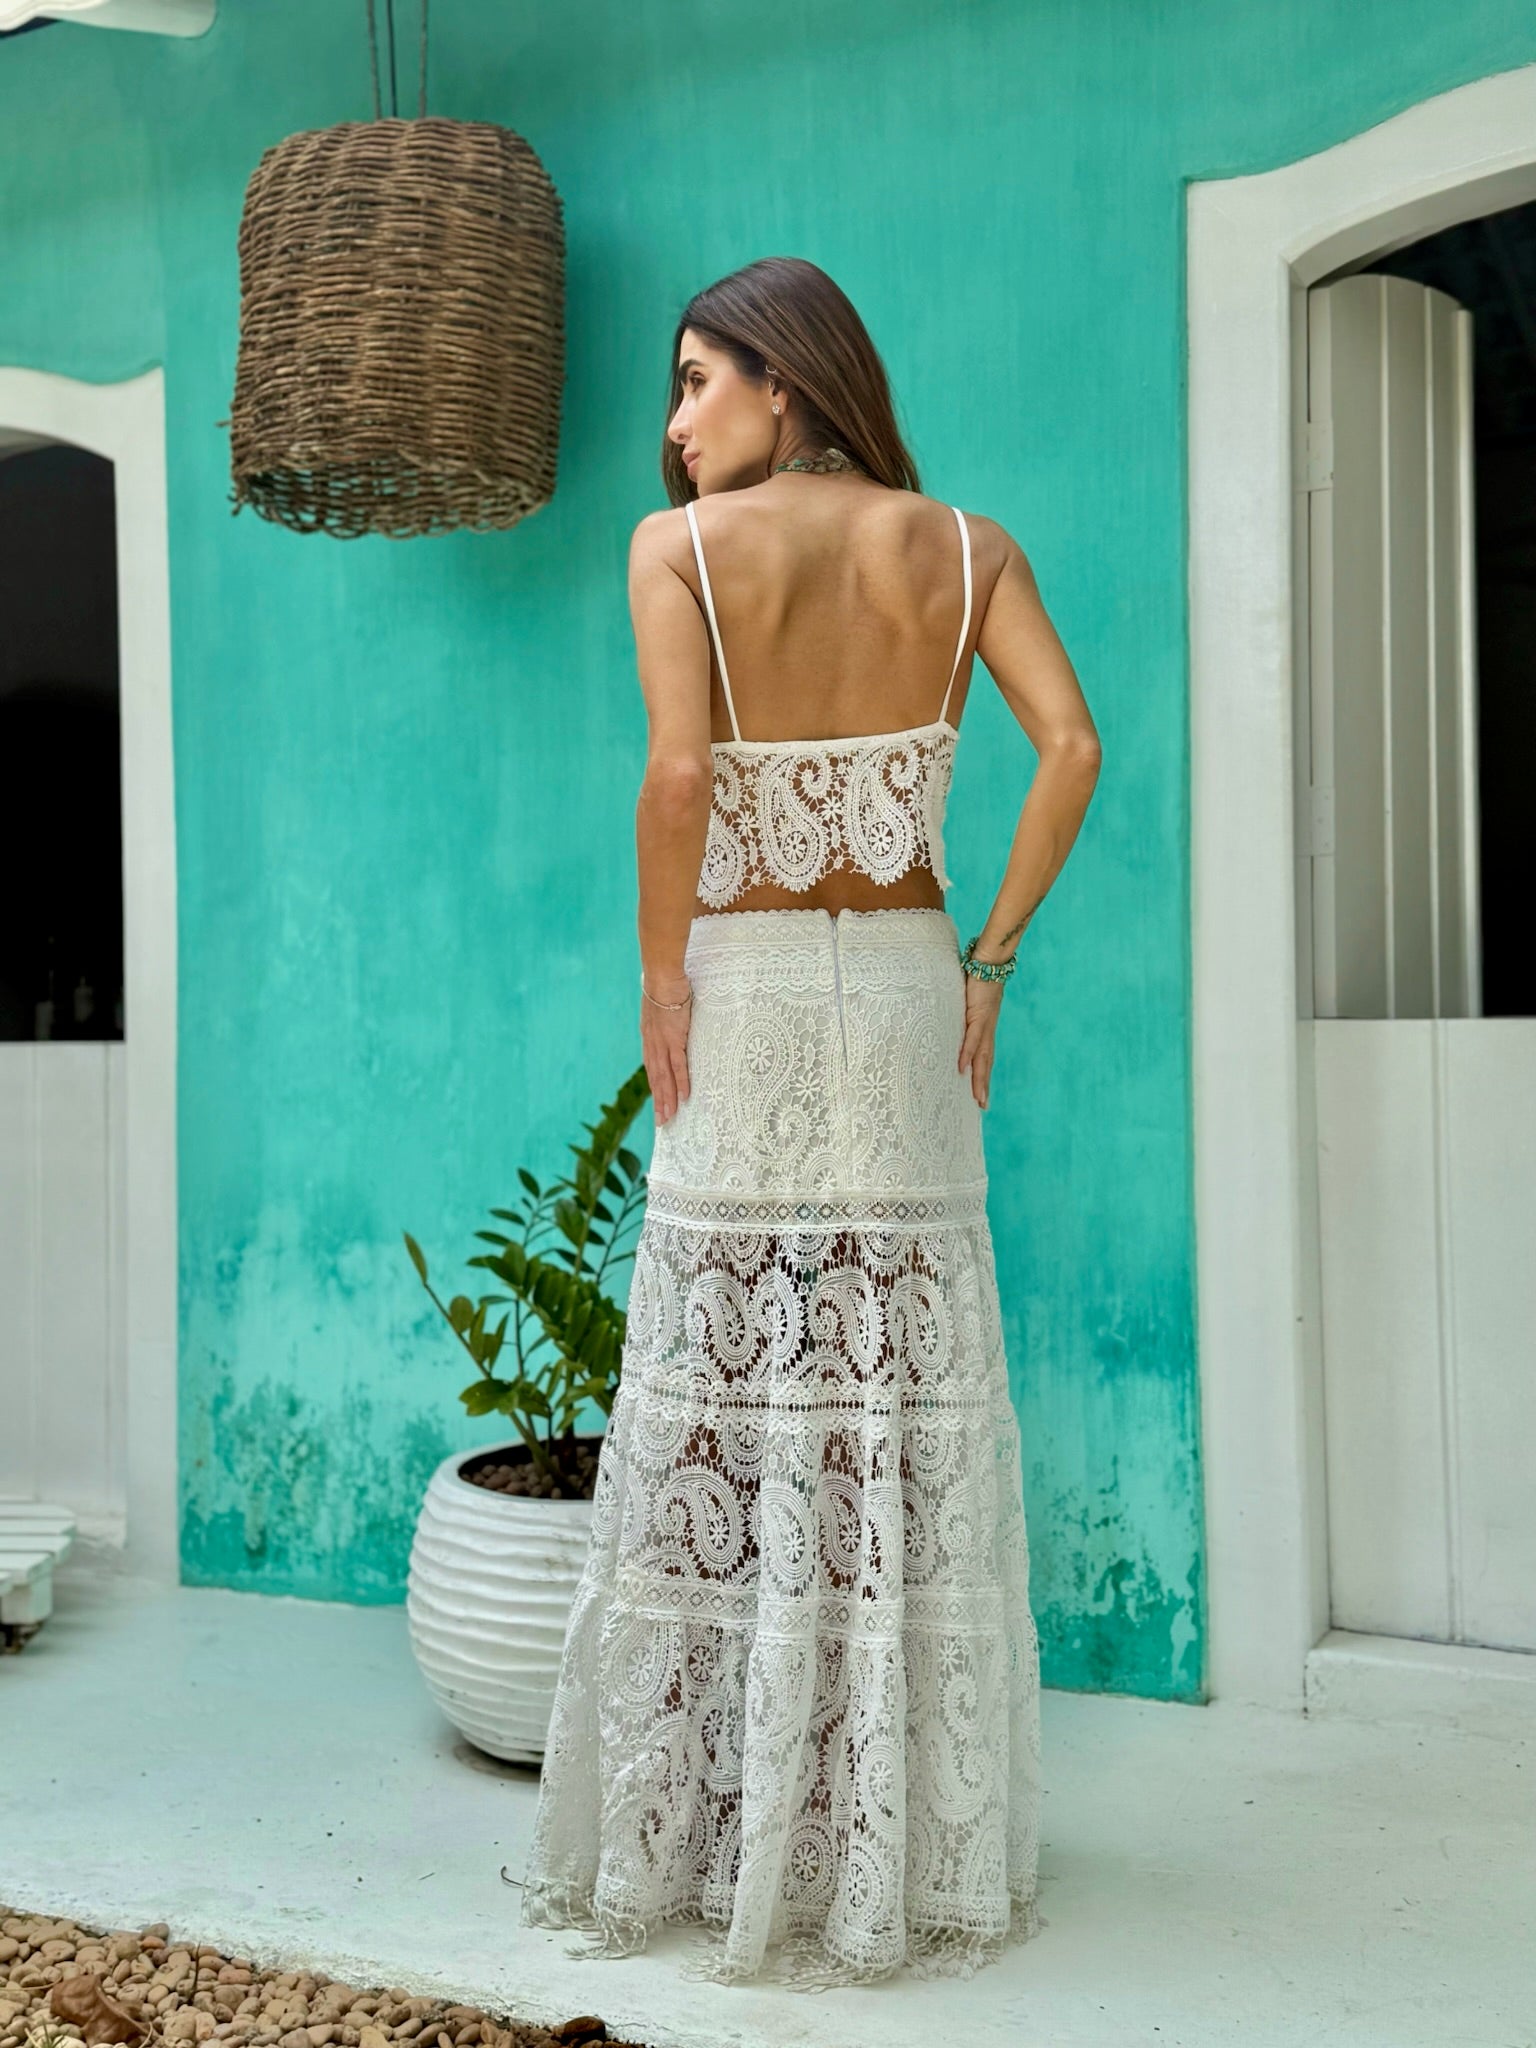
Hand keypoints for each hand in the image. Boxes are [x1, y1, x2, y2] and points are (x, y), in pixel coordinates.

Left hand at [641, 971, 692, 1126]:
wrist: (662, 976)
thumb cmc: (664, 986)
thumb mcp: (661, 1006)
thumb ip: (665, 1019)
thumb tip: (671, 1020)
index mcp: (649, 1038)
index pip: (651, 1068)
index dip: (654, 1087)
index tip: (657, 1103)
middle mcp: (652, 1044)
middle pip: (655, 1078)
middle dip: (658, 1101)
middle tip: (661, 1122)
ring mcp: (663, 1043)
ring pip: (664, 1077)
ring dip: (668, 1099)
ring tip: (670, 1117)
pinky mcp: (675, 1039)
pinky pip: (678, 1065)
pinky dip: (681, 1082)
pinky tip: (684, 1097)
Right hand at [959, 972, 1004, 1109]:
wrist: (989, 961)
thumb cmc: (978, 978)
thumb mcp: (967, 1001)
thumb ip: (961, 1014)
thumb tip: (947, 1021)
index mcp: (985, 1028)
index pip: (985, 1057)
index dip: (983, 1076)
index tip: (981, 1096)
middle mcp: (987, 1030)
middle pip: (986, 1063)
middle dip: (984, 1085)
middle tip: (982, 1107)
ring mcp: (984, 1024)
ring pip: (982, 1056)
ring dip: (979, 1078)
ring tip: (977, 1097)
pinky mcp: (978, 1014)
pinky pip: (972, 1038)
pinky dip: (968, 1054)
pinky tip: (963, 1068)